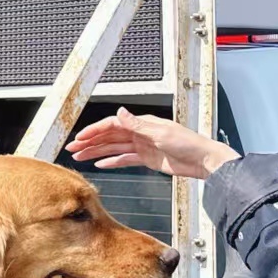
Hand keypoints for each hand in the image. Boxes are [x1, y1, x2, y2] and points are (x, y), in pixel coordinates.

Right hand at [68, 107, 239, 179]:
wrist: (204, 161)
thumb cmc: (188, 144)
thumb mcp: (161, 133)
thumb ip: (137, 124)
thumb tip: (120, 112)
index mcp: (141, 123)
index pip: (111, 124)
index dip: (94, 131)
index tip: (80, 137)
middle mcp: (139, 132)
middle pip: (108, 136)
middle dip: (89, 142)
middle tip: (73, 148)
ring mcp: (142, 146)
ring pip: (113, 148)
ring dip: (96, 152)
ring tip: (80, 157)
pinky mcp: (146, 159)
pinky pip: (124, 159)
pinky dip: (111, 161)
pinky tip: (100, 164)